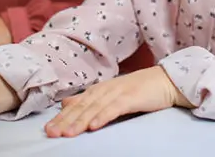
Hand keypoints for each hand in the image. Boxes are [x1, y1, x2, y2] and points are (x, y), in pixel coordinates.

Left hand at [44, 65, 192, 137]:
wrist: (166, 81)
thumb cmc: (139, 91)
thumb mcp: (111, 94)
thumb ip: (89, 99)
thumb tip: (66, 103)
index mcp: (99, 90)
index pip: (76, 105)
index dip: (61, 117)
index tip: (48, 129)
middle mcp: (105, 89)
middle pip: (81, 106)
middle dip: (65, 120)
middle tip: (51, 133)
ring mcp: (118, 92)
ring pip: (94, 108)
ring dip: (80, 121)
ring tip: (67, 133)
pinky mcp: (132, 97)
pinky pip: (115, 108)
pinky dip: (103, 116)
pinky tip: (93, 126)